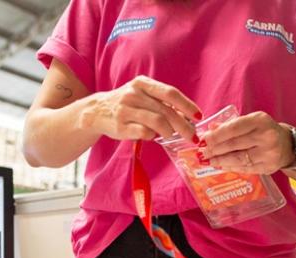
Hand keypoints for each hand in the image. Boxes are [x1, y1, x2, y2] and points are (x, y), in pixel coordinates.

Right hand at [81, 76, 201, 141]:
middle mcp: (133, 94)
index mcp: (142, 83)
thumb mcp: (143, 94)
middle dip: (184, 126)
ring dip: (169, 131)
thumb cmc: (127, 104)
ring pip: (157, 122)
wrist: (96, 111)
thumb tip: (188, 116)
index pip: (170, 93)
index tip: (198, 116)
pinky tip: (153, 136)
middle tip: (192, 136)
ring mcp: (126, 110)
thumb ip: (162, 102)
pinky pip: (144, 133)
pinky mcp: (120, 126)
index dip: (187, 105)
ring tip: (171, 135)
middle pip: (167, 111)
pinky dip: (153, 136)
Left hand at [201, 112, 294, 173]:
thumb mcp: (251, 122)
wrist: (287, 144)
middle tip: (202, 153)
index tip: (203, 139)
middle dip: (215, 149)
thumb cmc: (264, 130)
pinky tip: (221, 165)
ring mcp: (268, 154)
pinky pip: (245, 169)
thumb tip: (210, 129)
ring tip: (209, 160)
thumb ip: (231, 125)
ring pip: (238, 159)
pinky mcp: (268, 168)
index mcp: (260, 121)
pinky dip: (231, 167)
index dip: (217, 135)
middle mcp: (266, 137)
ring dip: (220, 160)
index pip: (234, 128)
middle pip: (234, 144)